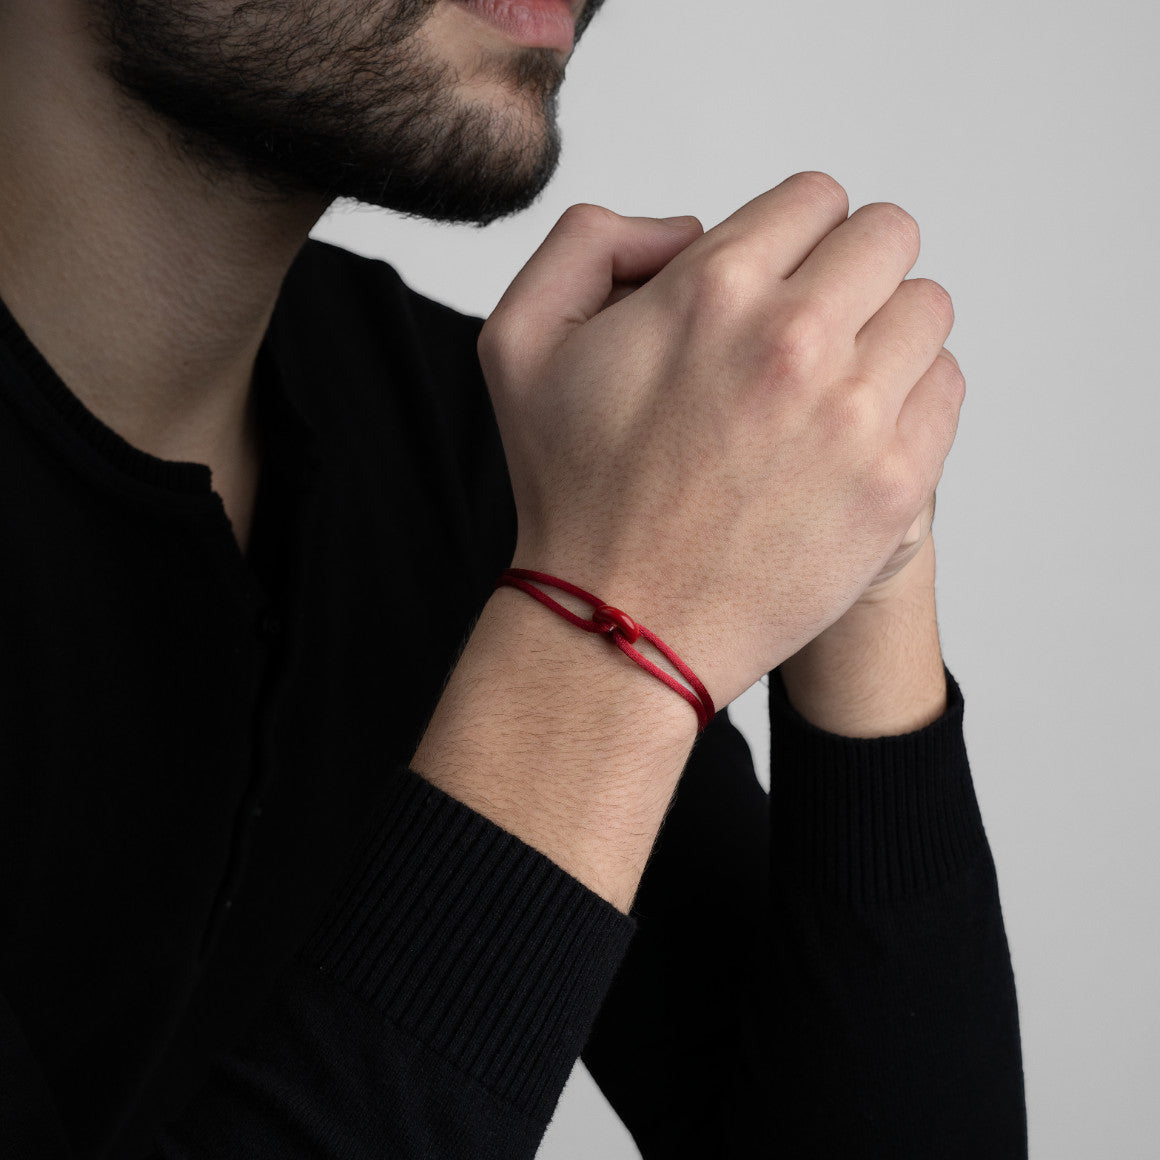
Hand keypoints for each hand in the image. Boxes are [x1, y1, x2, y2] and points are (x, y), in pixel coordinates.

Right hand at [480, 172, 965, 709]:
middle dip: (845, 270)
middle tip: (805, 328)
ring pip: (926, 308)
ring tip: (827, 385)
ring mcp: (855, 415)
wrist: (621, 621)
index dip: (788, 237)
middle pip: (886, 238)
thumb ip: (591, 240)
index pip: (815, 199)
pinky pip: (945, 386)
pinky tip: (850, 433)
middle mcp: (794, 340)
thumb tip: (688, 229)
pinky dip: (909, 397)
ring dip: (883, 332)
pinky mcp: (896, 483)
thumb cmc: (571, 491)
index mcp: (711, 290)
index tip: (769, 284)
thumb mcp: (519, 341)